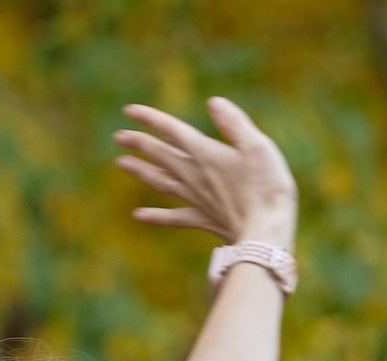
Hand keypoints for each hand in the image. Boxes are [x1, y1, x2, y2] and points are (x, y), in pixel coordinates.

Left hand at [113, 96, 295, 249]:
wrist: (265, 233)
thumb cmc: (268, 188)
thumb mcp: (258, 147)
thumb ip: (234, 123)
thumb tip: (213, 102)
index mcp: (206, 154)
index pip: (172, 131)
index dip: (150, 119)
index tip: (129, 111)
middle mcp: (195, 175)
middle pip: (161, 156)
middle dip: (139, 144)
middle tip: (118, 136)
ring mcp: (197, 199)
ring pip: (161, 182)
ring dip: (141, 172)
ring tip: (122, 163)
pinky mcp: (204, 219)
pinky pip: (174, 217)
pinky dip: (156, 216)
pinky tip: (138, 215)